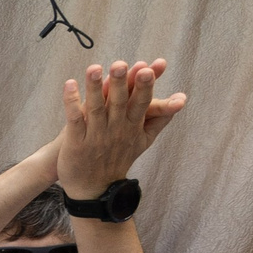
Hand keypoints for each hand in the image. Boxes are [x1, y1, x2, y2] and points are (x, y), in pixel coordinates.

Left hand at [55, 58, 184, 198]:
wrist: (94, 188)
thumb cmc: (119, 157)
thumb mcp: (144, 140)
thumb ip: (161, 118)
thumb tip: (182, 99)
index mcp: (133, 127)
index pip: (141, 103)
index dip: (144, 87)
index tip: (148, 69)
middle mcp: (116, 130)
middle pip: (119, 103)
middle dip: (121, 84)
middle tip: (121, 64)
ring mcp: (95, 135)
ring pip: (96, 108)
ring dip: (94, 88)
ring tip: (94, 68)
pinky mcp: (76, 140)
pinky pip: (74, 118)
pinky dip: (72, 101)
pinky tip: (69, 84)